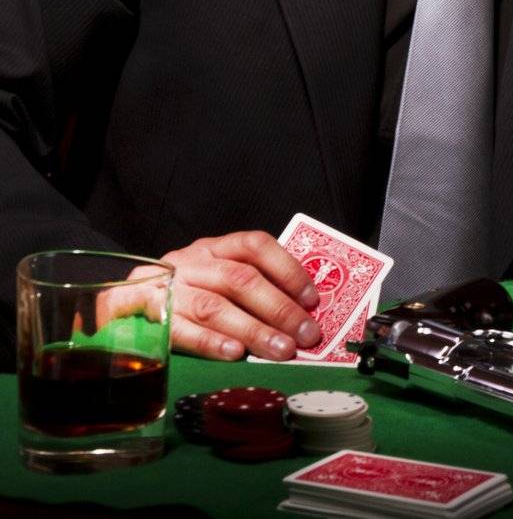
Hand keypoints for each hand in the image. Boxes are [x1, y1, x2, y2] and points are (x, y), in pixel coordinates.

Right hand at [147, 231, 321, 360]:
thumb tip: (298, 316)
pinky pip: (177, 328)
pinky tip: (233, 353)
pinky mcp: (137, 311)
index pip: (255, 246)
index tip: (312, 299)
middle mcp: (190, 261)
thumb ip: (249, 292)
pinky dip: (209, 341)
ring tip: (280, 350)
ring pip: (213, 305)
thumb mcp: (212, 282)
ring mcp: (163, 285)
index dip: (287, 270)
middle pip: (240, 279)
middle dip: (278, 308)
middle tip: (305, 335)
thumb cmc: (178, 298)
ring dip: (252, 330)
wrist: (112, 306)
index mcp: (213, 248)